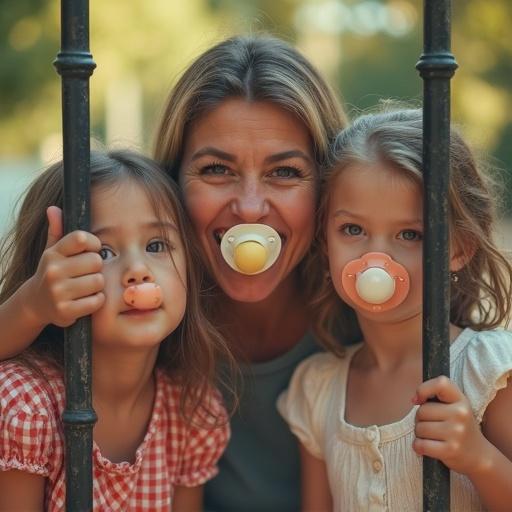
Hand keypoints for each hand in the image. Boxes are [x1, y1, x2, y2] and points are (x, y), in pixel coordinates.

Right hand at [24, 206, 104, 327]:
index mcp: (53, 253)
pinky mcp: (65, 311)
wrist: (36, 303)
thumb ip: (57, 230)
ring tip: (86, 286)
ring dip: (98, 285)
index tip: (92, 251)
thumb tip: (53, 208)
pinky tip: (86, 299)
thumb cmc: (53, 272)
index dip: (94, 244)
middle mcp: (53, 271)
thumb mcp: (52, 251)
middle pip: (96, 261)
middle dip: (97, 268)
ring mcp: (58, 292)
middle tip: (88, 273)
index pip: (83, 238)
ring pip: (99, 281)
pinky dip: (96, 301)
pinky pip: (97, 301)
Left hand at [412, 376, 490, 475]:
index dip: (424, 389)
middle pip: (422, 411)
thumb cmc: (458, 427)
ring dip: (420, 434)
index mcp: (460, 400)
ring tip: (433, 437)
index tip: (420, 400)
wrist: (479, 455)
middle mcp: (460, 414)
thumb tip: (414, 400)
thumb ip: (435, 397)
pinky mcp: (450, 450)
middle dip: (420, 419)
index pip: (440, 383)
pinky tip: (428, 447)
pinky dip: (419, 447)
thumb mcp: (455, 406)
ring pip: (419, 428)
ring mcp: (456, 432)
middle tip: (432, 425)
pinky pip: (421, 445)